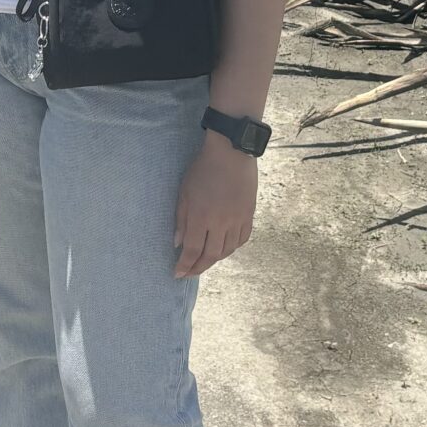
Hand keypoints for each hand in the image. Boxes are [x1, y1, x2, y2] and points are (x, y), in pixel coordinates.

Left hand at [173, 130, 257, 277]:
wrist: (231, 152)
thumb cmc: (203, 169)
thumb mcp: (184, 192)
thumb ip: (181, 220)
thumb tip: (178, 243)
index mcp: (201, 217)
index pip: (192, 250)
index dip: (185, 265)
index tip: (178, 274)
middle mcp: (220, 223)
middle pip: (211, 255)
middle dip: (198, 268)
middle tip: (190, 273)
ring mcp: (237, 220)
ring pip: (227, 250)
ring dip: (215, 260)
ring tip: (205, 261)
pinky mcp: (249, 215)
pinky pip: (242, 239)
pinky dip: (232, 248)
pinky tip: (225, 248)